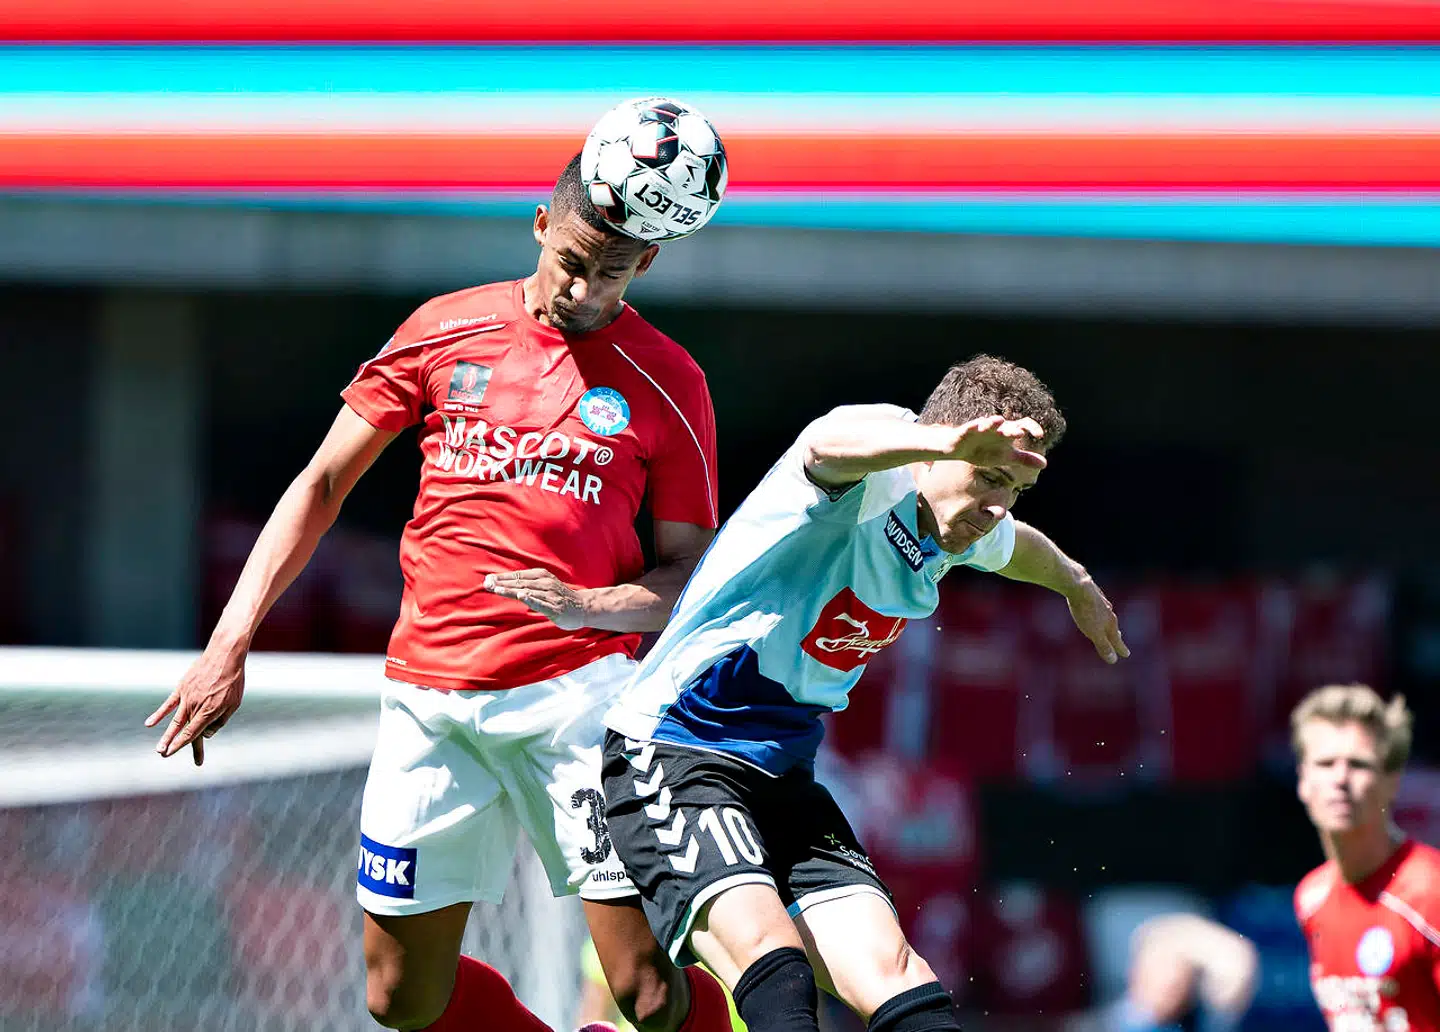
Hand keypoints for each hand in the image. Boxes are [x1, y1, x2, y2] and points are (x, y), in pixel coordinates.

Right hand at [145, 644, 246, 765]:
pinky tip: (149, 724)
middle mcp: (195, 707)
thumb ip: (220, 722)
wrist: (224, 655)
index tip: (173, 754)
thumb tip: (206, 734)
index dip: (183, 746)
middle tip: (164, 756)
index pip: (193, 734)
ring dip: (166, 735)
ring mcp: (186, 697)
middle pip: (184, 730)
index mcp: (209, 712)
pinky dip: (159, 714)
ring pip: (174, 720)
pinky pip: (169, 704)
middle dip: (175, 745)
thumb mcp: (233, 704)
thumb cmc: (233, 680)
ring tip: (159, 749)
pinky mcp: (182, 688)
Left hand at [484, 569, 587, 630]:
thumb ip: (526, 586)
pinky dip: (531, 599)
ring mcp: (551, 595)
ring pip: (528, 591)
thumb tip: (504, 584)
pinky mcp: (555, 607)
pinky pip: (541, 603)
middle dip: (503, 583)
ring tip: (498, 589)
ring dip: (512, 590)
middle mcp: (545, 583)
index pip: (518, 576)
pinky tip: (522, 597)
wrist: (582, 608)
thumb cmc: (558, 597)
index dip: (503, 578)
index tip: (488, 579)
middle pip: (520, 582)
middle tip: (487, 584)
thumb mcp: (543, 587)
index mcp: (541, 576)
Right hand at [948, 415, 1046, 469]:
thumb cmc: (985, 450)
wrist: (959, 448)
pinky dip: (973, 426)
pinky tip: (977, 426)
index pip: (1022, 425)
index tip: (1040, 436)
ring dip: (993, 422)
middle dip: (1012, 429)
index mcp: (1006, 433)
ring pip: (988, 423)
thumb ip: (1025, 459)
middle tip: (1019, 433)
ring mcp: (980, 429)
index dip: (1032, 428)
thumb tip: (1045, 464)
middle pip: (1006, 425)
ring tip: (999, 420)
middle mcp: (995, 429)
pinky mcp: (966, 431)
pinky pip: (970, 427)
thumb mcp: (1006, 457)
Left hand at [1064, 577, 1129, 663]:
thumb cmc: (1086, 611)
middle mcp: (1108, 612)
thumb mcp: (1094, 632)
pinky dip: (1098, 610)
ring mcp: (1101, 602)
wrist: (1079, 586)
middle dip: (1115, 634)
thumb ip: (1103, 646)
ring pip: (1106, 614)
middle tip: (1119, 638)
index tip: (1126, 655)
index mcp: (1110, 623)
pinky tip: (1094, 607)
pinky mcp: (1092, 593)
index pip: (1116, 640)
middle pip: (1113, 626)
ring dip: (1107, 621)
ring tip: (1107, 624)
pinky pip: (1097, 604)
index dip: (1120, 648)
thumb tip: (1114, 660)